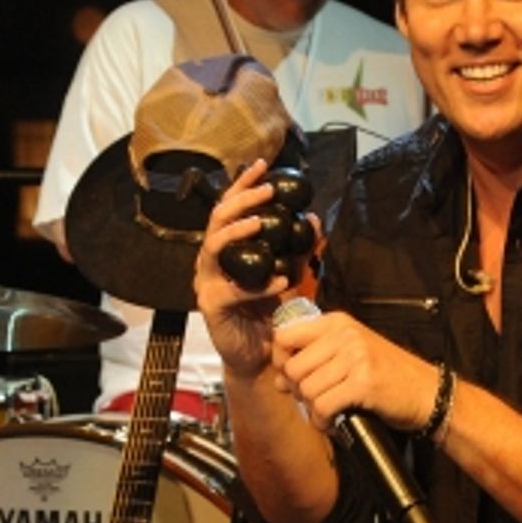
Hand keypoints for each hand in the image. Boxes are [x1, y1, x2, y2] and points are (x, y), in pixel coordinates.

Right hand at [194, 158, 306, 376]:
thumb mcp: (286, 276)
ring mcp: (207, 283)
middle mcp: (211, 262)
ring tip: (259, 224)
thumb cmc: (266, 316)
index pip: (229, 208)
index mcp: (225, 250)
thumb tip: (314, 218)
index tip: (262, 166)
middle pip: (216, 220)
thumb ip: (297, 251)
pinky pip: (233, 291)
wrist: (257, 356)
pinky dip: (258, 286)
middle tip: (267, 192)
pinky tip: (280, 282)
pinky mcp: (212, 306)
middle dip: (241, 201)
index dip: (242, 185)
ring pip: (213, 248)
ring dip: (237, 233)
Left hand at [271, 306, 439, 433]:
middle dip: (297, 390)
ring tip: (329, 412)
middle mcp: (345, 335)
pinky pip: (322, 406)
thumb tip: (278, 378)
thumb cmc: (387, 375)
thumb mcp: (351, 353)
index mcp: (337, 323)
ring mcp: (355, 357)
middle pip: (292, 366)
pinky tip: (334, 422)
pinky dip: (323, 421)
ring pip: (306, 388)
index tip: (294, 377)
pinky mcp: (363, 382)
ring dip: (312, 408)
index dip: (281, 361)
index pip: (284, 336)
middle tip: (316, 399)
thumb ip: (314, 358)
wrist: (426, 392)